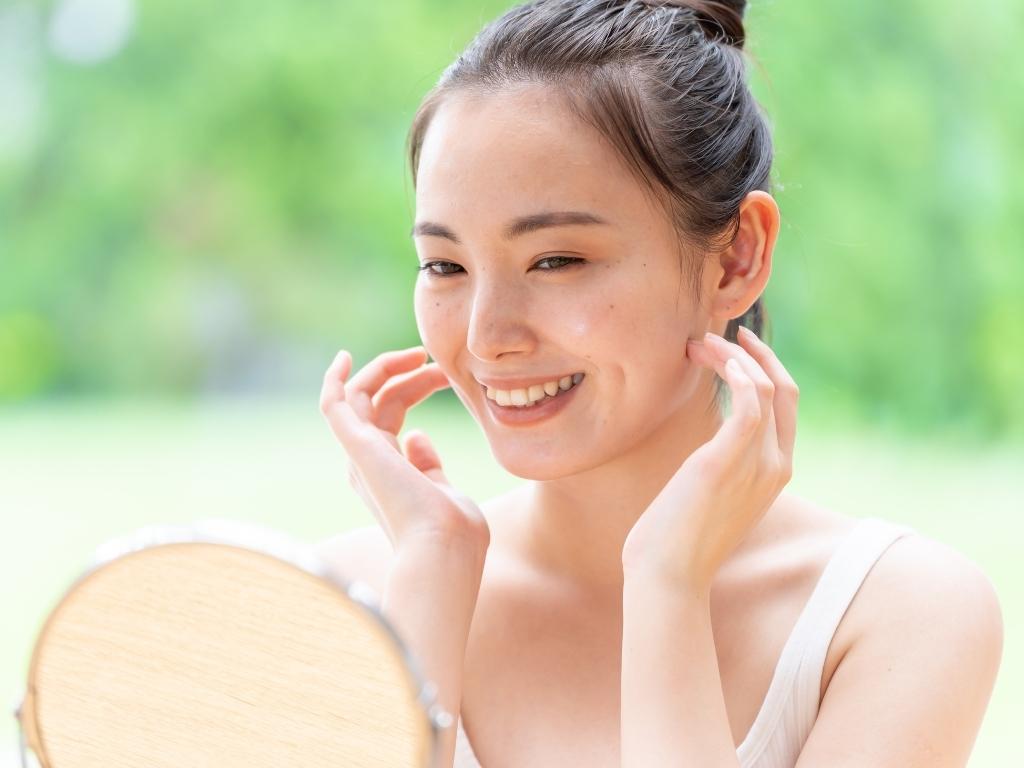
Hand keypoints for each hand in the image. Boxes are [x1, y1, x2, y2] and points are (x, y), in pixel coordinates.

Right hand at [319, 345, 490, 558]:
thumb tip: (417, 437)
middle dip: (410, 376)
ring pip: (360, 395)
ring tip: (420, 354)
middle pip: (380, 402)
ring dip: (388, 368)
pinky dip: (334, 380)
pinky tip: (344, 357)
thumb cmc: (455, 533)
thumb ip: (429, 466)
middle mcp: (367, 463)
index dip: (415, 387)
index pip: (392, 415)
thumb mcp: (445, 490)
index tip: (444, 374)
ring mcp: (360, 455)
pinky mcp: (357, 446)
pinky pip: (334, 405)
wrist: (444, 550)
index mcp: (387, 472)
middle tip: (442, 366)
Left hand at [620, 327, 798, 589]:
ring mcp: (756, 464)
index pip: (786, 407)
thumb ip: (722, 468)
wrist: (667, 575)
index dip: (767, 370)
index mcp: (775, 473)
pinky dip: (736, 373)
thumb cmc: (677, 540)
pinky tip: (712, 359)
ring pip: (763, 388)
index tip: (738, 348)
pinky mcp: (726, 461)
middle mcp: (775, 466)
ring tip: (697, 344)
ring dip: (733, 357)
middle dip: (756, 355)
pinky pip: (748, 403)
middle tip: (722, 333)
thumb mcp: (711, 497)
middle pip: (784, 390)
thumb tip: (706, 446)